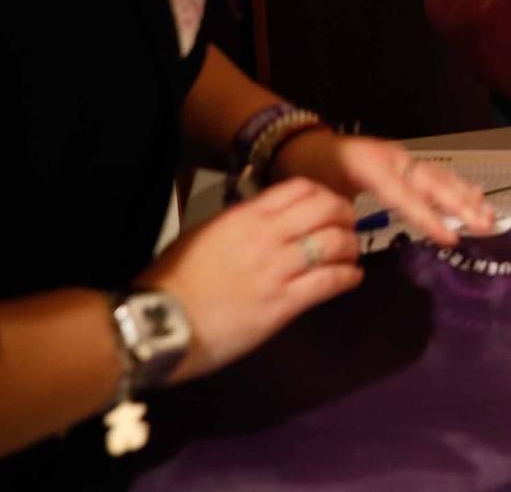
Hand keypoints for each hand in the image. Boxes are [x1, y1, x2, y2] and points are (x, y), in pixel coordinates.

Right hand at [138, 178, 361, 382]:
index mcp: (245, 216)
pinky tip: (351, 278)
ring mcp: (276, 270)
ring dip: (350, 247)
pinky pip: (328, 282)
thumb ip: (242, 223)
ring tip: (351, 254)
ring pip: (333, 244)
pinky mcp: (282, 305)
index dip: (324, 193)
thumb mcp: (206, 234)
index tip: (330, 204)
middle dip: (345, 215)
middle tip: (350, 226)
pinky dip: (347, 277)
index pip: (300, 188)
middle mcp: (266, 236)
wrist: (159, 322)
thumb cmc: (174, 280)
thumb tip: (270, 221)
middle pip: (326, 209)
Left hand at [271, 132, 494, 247]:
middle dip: (461, 205)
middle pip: (433, 182)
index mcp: (370, 166)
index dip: (429, 217)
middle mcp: (393, 158)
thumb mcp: (320, 194)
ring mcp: (402, 157)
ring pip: (440, 177)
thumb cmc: (311, 171)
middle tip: (485, 225)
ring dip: (466, 197)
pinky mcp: (406, 161)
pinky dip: (458, 185)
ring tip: (489, 215)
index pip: (404, 195)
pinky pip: (436, 173)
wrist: (306, 144)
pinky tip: (476, 195)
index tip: (450, 238)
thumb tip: (360, 237)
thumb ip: (343, 214)